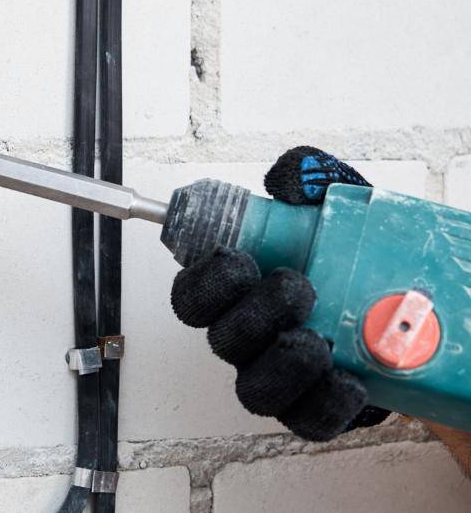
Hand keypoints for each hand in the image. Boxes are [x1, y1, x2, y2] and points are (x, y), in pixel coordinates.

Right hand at [168, 147, 389, 440]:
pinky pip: (309, 419)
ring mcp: (282, 377)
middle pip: (222, 339)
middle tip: (296, 287)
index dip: (204, 281)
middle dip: (254, 313)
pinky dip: (326, 403)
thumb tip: (287, 177)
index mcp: (241, 293)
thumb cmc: (355, 263)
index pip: (192, 294)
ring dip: (283, 363)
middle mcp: (252, 338)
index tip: (237, 258)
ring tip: (318, 342)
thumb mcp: (336, 208)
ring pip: (256, 389)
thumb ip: (309, 181)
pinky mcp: (317, 408)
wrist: (404, 312)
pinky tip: (350, 379)